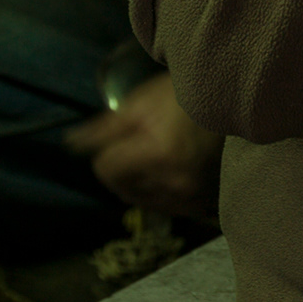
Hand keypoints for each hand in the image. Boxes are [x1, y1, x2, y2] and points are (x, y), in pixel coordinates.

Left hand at [64, 73, 222, 217]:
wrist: (233, 101)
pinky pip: (163, 206)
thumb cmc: (184, 95)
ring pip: (140, 199)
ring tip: (156, 156)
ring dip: (139, 182)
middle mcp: (174, 180)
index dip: (107, 151)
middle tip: (140, 145)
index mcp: (158, 153)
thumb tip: (69, 145)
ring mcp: (190, 195)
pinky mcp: (201, 203)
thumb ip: (104, 128)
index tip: (122, 137)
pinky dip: (159, 192)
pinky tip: (169, 170)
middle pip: (120, 187)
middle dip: (123, 168)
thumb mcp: (141, 103)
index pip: (106, 168)